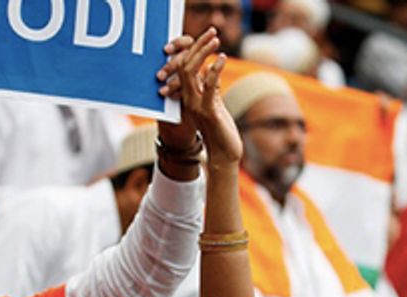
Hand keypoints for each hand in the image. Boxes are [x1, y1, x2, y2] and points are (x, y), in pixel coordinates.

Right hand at [157, 28, 241, 166]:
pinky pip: (208, 86)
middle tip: (211, 31)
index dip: (188, 48)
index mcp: (188, 96)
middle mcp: (188, 99)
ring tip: (216, 39)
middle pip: (184, 64)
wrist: (223, 156)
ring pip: (191, 72)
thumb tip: (210, 70)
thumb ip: (209, 89)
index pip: (182, 66)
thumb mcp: (213, 105)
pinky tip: (221, 58)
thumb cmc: (221, 131)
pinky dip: (214, 69)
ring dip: (204, 52)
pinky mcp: (209, 111)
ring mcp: (196, 105)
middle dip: (196, 45)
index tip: (203, 35)